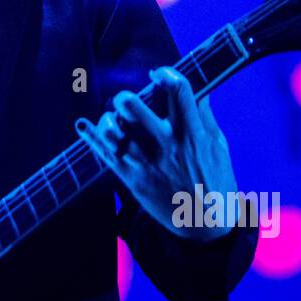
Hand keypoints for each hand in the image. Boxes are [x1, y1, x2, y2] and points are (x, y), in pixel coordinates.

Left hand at [76, 67, 237, 241]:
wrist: (204, 226)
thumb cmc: (215, 181)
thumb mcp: (218, 146)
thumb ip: (205, 116)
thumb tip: (199, 88)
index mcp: (193, 134)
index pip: (178, 91)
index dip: (166, 74)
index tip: (159, 73)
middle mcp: (167, 145)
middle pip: (135, 107)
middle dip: (127, 97)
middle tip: (129, 101)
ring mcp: (147, 163)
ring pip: (115, 129)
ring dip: (110, 118)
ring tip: (115, 119)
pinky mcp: (132, 179)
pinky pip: (105, 154)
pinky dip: (91, 136)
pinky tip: (82, 125)